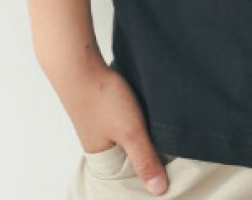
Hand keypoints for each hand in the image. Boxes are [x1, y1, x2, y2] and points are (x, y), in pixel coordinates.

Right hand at [50, 58, 171, 195]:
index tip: (170, 166)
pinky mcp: (105, 107)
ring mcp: (101, 125)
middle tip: (169, 144)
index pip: (132, 174)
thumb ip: (145, 160)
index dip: (150, 169)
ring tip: (157, 125)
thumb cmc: (102, 99)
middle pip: (130, 154)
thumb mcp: (131, 132)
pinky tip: (145, 109)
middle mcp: (100, 144)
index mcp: (103, 159)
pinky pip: (125, 119)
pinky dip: (136, 116)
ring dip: (142, 131)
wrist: (80, 64)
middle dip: (147, 149)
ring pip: (128, 135)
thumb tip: (159, 191)